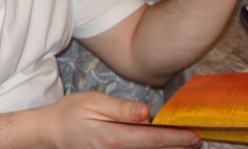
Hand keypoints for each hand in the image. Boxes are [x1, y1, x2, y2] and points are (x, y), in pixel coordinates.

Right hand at [40, 92, 200, 147]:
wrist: (50, 133)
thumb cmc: (71, 113)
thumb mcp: (93, 102)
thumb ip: (121, 109)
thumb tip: (147, 113)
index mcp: (113, 138)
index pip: (152, 139)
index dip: (176, 139)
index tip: (194, 136)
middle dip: (176, 147)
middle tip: (197, 140)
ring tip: (184, 144)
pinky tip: (160, 147)